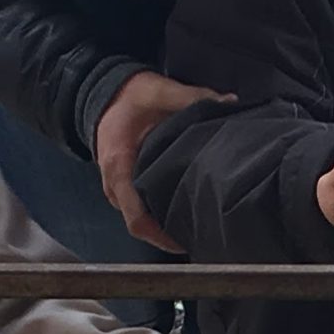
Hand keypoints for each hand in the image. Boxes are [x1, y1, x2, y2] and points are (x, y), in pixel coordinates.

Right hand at [94, 68, 229, 254]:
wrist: (104, 94)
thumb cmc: (129, 96)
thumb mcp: (159, 90)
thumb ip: (192, 98)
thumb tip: (229, 102)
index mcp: (119, 167)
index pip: (137, 218)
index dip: (162, 237)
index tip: (187, 243)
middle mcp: (114, 185)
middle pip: (141, 225)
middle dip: (169, 234)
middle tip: (204, 235)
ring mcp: (116, 189)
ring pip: (140, 218)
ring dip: (164, 225)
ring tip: (198, 225)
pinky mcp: (123, 187)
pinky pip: (140, 208)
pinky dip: (159, 213)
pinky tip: (184, 209)